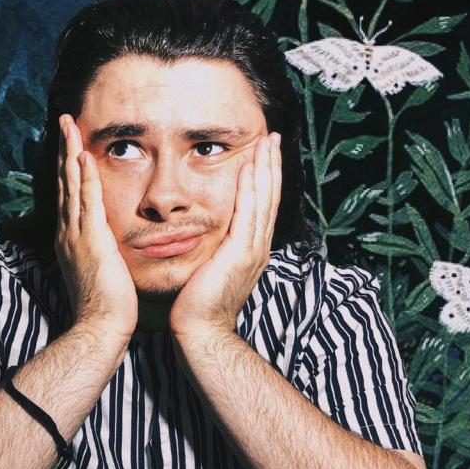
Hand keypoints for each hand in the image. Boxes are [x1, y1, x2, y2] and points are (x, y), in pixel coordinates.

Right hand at [54, 114, 137, 341]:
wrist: (99, 329)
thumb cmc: (105, 307)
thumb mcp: (101, 273)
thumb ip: (102, 255)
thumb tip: (108, 247)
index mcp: (71, 239)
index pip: (69, 195)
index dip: (69, 168)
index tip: (71, 144)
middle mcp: (68, 233)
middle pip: (65, 182)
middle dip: (64, 149)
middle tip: (65, 121)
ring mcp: (76, 236)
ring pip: (71, 185)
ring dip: (70, 153)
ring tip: (69, 126)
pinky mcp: (91, 241)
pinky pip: (87, 202)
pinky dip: (83, 178)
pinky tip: (82, 156)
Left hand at [168, 131, 281, 337]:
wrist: (201, 331)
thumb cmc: (197, 306)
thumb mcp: (209, 270)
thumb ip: (213, 251)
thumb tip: (205, 238)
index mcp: (251, 250)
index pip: (261, 206)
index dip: (264, 178)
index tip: (263, 154)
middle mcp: (257, 247)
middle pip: (269, 197)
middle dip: (271, 165)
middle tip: (271, 137)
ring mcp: (252, 249)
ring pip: (263, 200)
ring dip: (265, 168)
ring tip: (266, 142)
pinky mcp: (240, 252)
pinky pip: (248, 213)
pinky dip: (251, 188)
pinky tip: (250, 167)